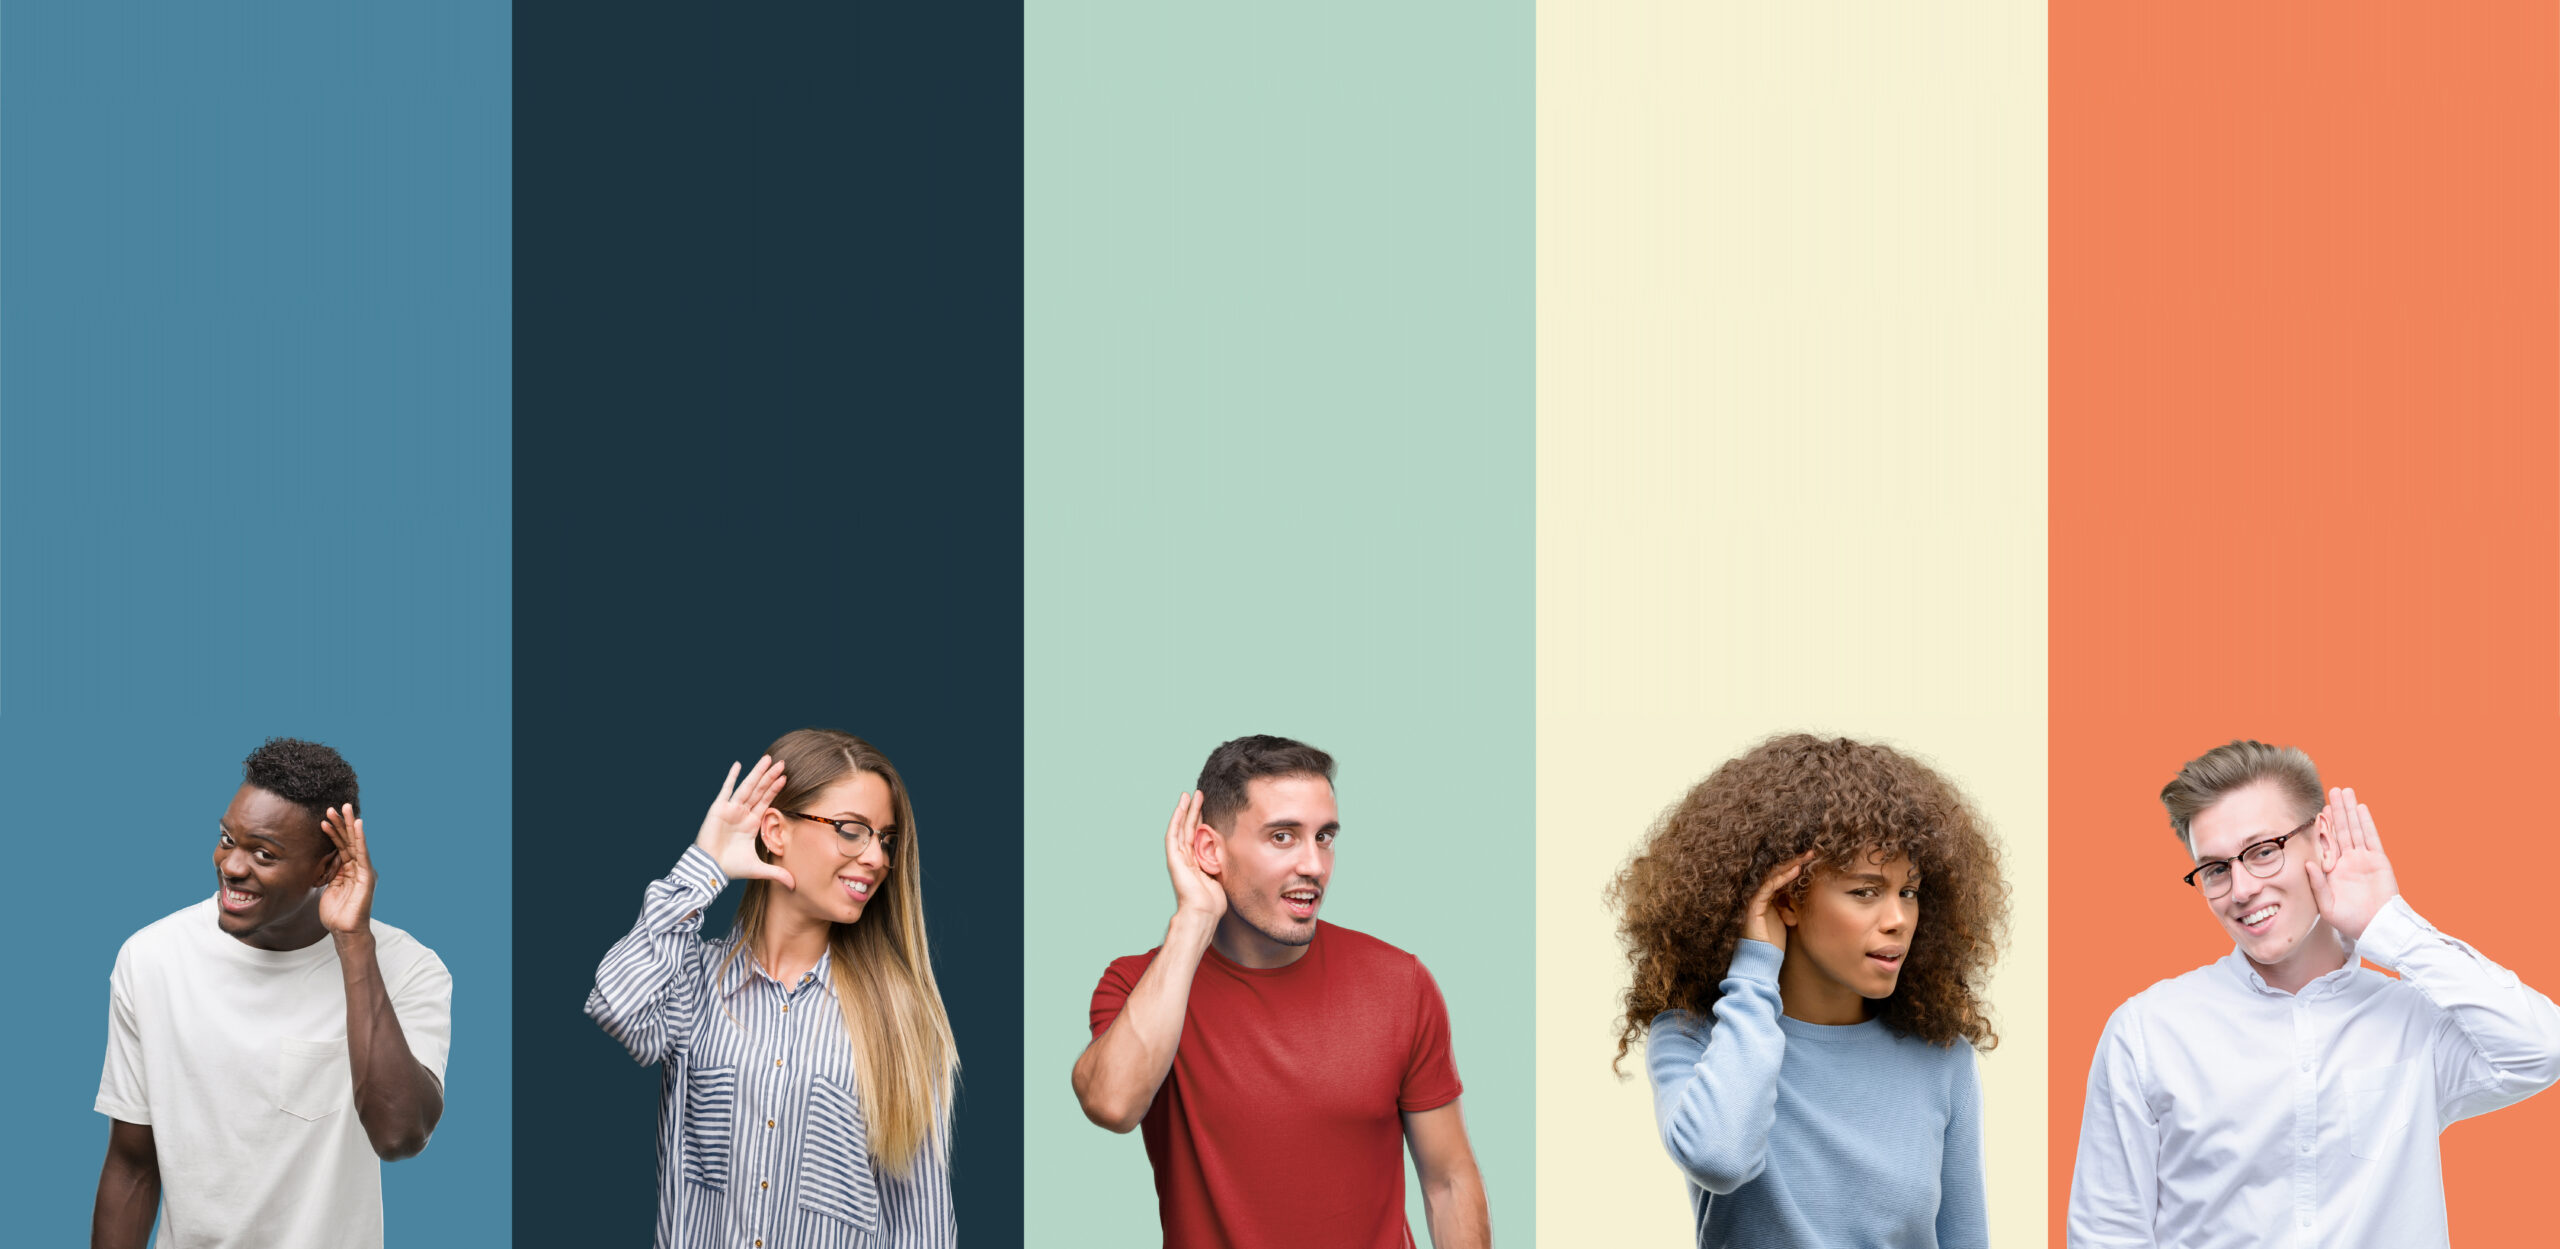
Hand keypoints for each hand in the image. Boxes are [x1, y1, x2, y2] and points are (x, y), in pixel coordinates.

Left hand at [317, 805, 375, 934]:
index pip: (341, 847)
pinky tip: (357, 825)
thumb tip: (325, 861)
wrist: (345, 931)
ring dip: (348, 825)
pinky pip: (362, 853)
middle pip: (349, 841)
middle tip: (336, 806)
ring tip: (341, 809)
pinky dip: (359, 838)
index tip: (325, 818)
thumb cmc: (336, 914)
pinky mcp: (367, 875)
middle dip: (342, 823)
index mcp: (349, 870)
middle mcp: (358, 867)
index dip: (334, 832)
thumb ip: (330, 873)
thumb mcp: (328, 888)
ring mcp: (364, 870)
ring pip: (355, 843)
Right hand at [696, 757, 794, 890]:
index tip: (786, 777)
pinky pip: (726, 790)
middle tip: (782, 762)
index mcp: (751, 823)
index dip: (775, 789)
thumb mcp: (758, 868)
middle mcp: (742, 813)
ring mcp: (731, 809)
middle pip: (759, 790)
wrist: (710, 869)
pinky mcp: (719, 809)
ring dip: (757, 773)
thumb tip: (795, 885)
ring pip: (747, 787)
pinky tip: (738, 764)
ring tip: (768, 759)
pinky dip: (732, 777)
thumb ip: (777, 873)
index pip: (766, 801)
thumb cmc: (731, 867)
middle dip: (770, 777)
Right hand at [1163, 791, 1224, 923]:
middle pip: (1189, 828)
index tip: (1208, 806)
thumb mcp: (1221, 875)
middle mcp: (1185, 858)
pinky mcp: (1173, 858)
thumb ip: (1221, 862)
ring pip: (1181, 827)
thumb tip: (1235, 850)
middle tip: (1200, 794)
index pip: (1198, 836)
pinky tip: (1181, 806)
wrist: (1203, 911)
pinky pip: (1174, 834)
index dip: (1202, 820)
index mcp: (1196, 862)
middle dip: (1194, 810)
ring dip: (1186, 810)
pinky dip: (1176, 818)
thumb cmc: (1214, 901)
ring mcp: (1178, 857)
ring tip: (1191, 794)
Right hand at [1742, 850, 1816, 948]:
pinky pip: (1768, 887)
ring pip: (1773, 876)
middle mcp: (1764, 896)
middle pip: (1778, 873)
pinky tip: (1794, 872)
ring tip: (1804, 859)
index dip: (1797, 867)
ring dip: (1789, 866)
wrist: (1762, 957)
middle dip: (1794, 862)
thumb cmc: (1776, 941)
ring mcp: (1758, 899)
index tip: (1812, 859)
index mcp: (1771, 898)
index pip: (1783, 877)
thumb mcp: (1790, 918)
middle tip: (1810, 853)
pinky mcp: (1754, 905)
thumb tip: (1809, 894)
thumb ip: (1794, 905)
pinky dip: (1781, 878)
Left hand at [2306, 786, 2399, 941]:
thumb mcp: (2327, 904)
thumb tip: (2307, 862)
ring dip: (2349, 810)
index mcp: (2333, 870)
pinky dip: (2365, 822)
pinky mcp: (2378, 860)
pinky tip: (2360, 807)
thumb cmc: (2350, 921)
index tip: (2317, 810)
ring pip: (2354, 829)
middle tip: (2332, 790)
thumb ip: (2317, 883)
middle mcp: (2347, 861)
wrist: (2376, 928)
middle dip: (2337, 810)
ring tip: (2344, 791)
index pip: (2326, 842)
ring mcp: (2363, 859)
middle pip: (2341, 830)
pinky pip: (2370, 837)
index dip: (2323, 826)